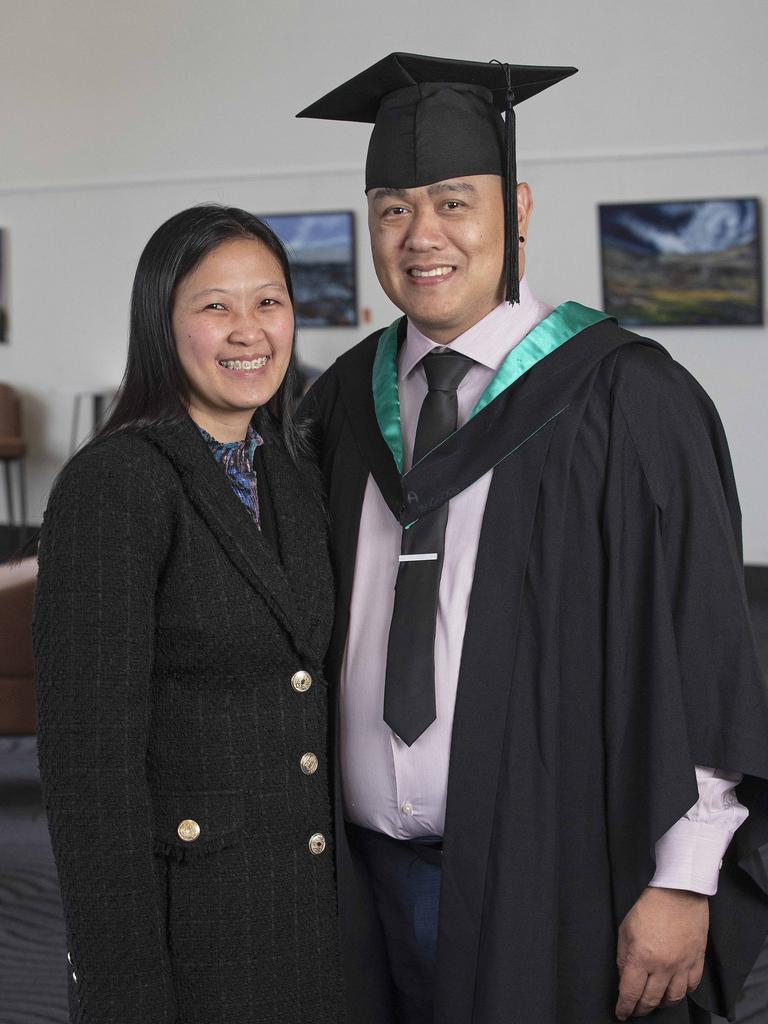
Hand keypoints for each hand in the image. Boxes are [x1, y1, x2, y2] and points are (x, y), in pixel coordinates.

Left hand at [615, 886, 707, 1019]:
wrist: (679, 893)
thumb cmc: (650, 907)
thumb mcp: (625, 929)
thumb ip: (623, 955)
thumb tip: (624, 976)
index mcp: (642, 957)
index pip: (631, 992)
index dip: (624, 1006)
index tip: (621, 1013)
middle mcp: (663, 966)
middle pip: (651, 1000)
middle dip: (640, 1009)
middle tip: (635, 1011)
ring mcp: (682, 965)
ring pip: (673, 998)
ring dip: (661, 1004)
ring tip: (654, 1004)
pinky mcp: (696, 961)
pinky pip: (691, 987)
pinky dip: (682, 994)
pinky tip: (674, 992)